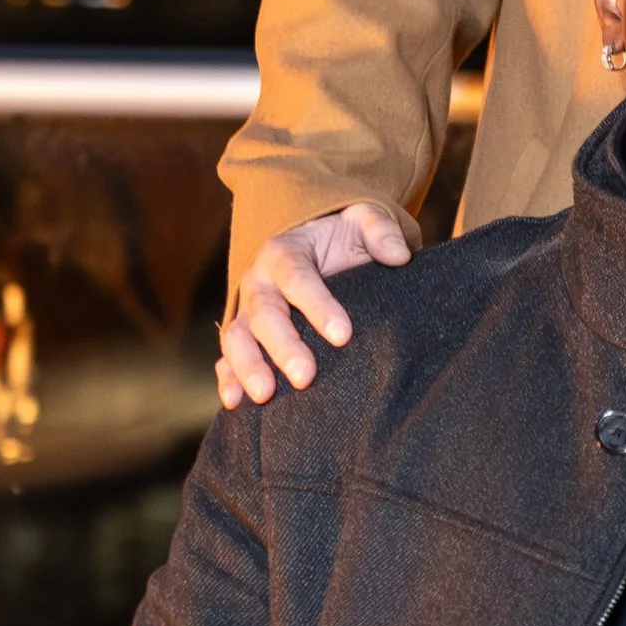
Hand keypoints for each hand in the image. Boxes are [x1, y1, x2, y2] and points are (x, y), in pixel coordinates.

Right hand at [217, 203, 412, 408]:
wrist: (320, 246)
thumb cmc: (343, 236)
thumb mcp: (364, 220)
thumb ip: (381, 232)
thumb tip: (398, 256)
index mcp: (284, 252)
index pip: (297, 277)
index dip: (318, 306)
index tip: (343, 335)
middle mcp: (258, 281)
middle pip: (263, 313)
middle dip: (282, 346)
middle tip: (305, 377)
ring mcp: (247, 310)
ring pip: (237, 337)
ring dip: (248, 367)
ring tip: (265, 395)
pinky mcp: (244, 334)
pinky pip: (227, 357)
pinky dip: (228, 380)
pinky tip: (236, 404)